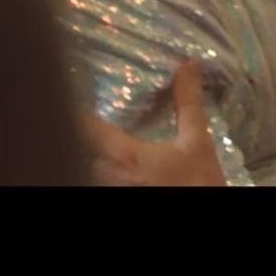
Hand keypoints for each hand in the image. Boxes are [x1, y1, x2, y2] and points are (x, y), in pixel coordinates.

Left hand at [83, 62, 227, 185]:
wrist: (205, 209)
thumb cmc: (196, 181)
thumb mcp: (197, 141)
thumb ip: (187, 103)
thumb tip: (187, 65)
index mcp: (122, 155)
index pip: (83, 128)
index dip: (73, 110)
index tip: (70, 90)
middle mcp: (106, 174)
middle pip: (77, 150)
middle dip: (77, 133)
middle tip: (78, 114)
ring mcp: (108, 189)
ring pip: (84, 167)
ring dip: (85, 153)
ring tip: (88, 138)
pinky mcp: (115, 196)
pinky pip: (96, 180)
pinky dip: (97, 169)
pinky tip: (108, 164)